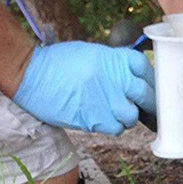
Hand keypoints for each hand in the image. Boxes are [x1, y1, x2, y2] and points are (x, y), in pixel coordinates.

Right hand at [13, 42, 155, 135]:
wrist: (30, 76)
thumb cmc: (56, 65)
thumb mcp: (89, 54)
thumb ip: (111, 65)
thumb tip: (130, 79)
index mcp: (111, 58)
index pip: (144, 67)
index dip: (151, 79)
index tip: (151, 87)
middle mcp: (112, 77)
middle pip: (145, 94)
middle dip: (148, 103)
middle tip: (147, 108)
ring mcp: (105, 99)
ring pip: (132, 116)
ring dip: (128, 117)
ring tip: (117, 114)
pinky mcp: (95, 118)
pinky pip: (116, 129)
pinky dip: (114, 128)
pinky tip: (105, 121)